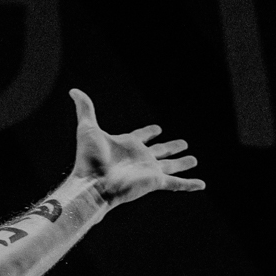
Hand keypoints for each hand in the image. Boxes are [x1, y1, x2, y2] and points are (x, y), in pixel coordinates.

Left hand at [68, 88, 203, 205]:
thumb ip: (85, 109)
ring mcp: (148, 170)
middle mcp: (140, 158)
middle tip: (183, 143)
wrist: (93, 183)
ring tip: (194, 159)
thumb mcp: (88, 128)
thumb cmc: (89, 158)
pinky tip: (202, 184)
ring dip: (183, 163)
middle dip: (171, 147)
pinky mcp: (155, 181)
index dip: (149, 132)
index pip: (141, 136)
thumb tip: (74, 90)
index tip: (157, 129)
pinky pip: (177, 183)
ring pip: (171, 166)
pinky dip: (190, 184)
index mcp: (127, 145)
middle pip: (160, 151)